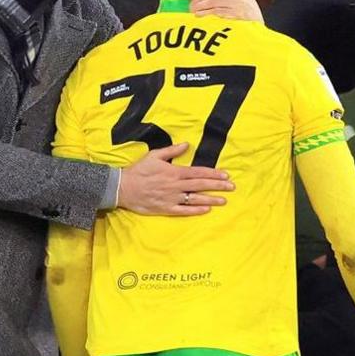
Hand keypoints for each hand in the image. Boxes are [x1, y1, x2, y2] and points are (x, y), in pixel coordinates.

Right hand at [117, 143, 232, 214]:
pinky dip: (196, 210)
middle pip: (200, 185)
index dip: (213, 174)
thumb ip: (172, 151)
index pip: (198, 172)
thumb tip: (187, 145)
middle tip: (232, 187)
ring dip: (211, 199)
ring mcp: (171, 198)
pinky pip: (183, 210)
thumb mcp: (154, 155)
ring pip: (195, 199)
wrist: (122, 187)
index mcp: (174, 171)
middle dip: (217, 186)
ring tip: (224, 201)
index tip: (226, 175)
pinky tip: (207, 210)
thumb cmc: (138, 170)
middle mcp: (175, 185)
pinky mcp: (165, 209)